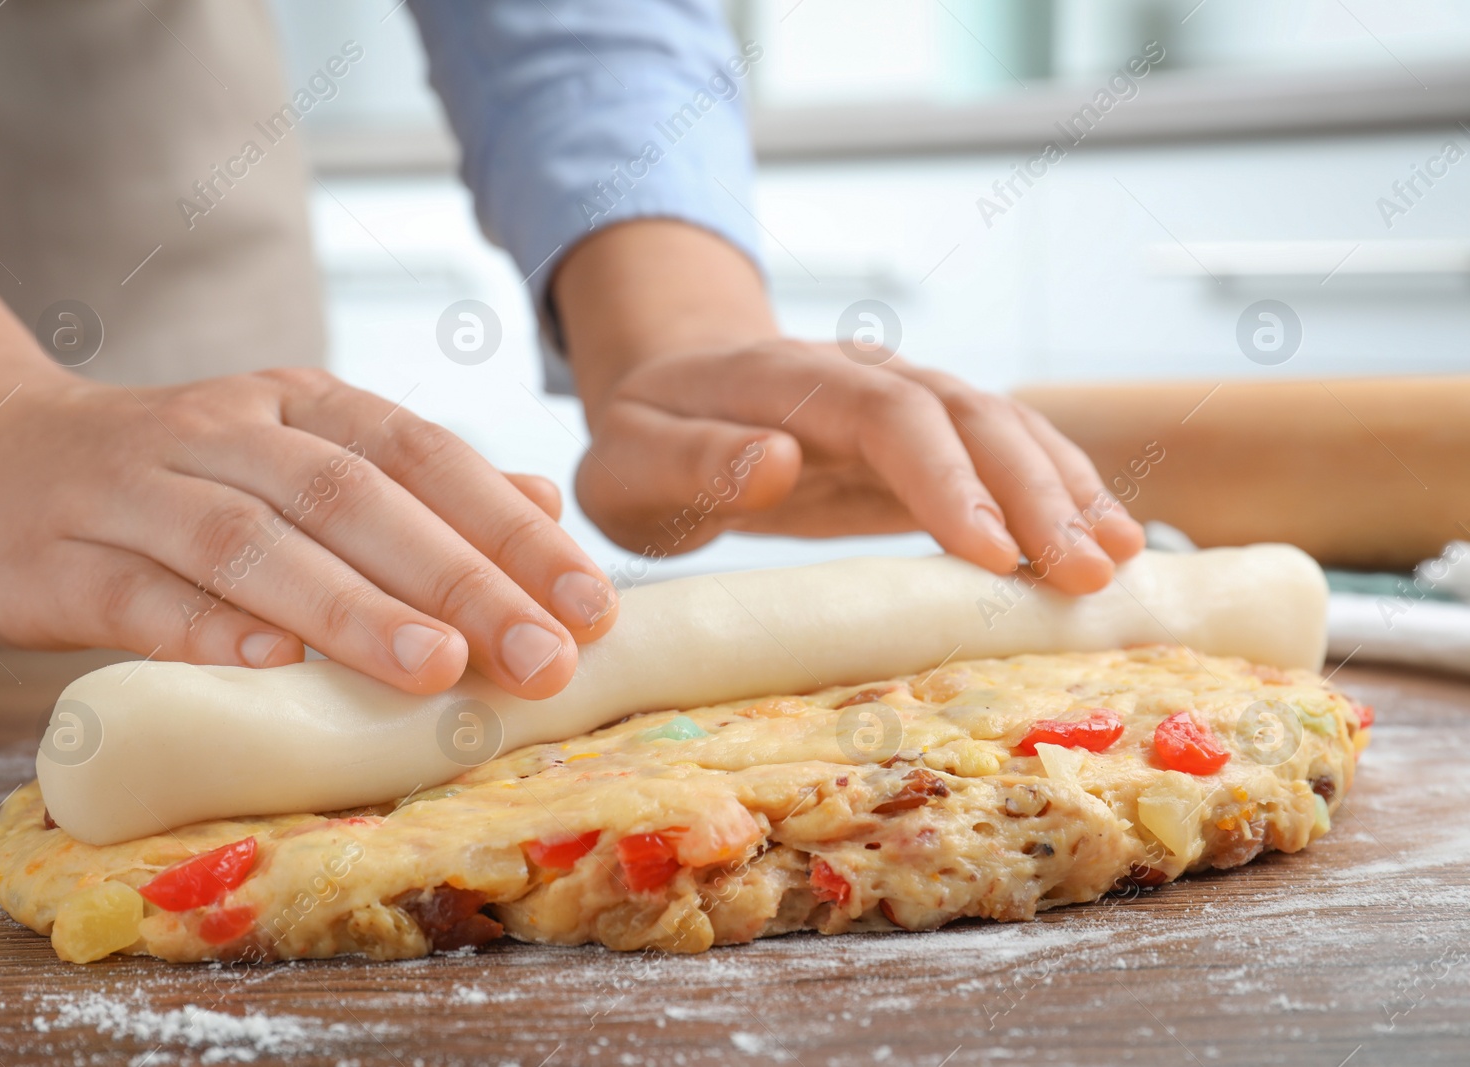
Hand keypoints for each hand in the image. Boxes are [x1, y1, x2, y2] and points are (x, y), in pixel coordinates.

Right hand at [0, 229, 614, 697]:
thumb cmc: (186, 478)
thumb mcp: (305, 456)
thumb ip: (419, 485)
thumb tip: (544, 503)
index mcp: (303, 406)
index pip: (425, 457)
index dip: (510, 530)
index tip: (591, 605)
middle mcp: (229, 431)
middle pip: (354, 499)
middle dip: (459, 578)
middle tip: (543, 657)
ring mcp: (138, 488)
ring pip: (250, 541)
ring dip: (348, 606)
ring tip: (434, 666)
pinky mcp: (58, 558)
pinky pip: (136, 593)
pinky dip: (202, 629)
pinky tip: (268, 668)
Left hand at [576, 342, 1144, 593]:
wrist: (667, 390)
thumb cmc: (642, 439)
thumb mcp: (630, 460)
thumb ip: (694, 459)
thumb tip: (778, 463)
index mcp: (792, 382)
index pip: (889, 417)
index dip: (946, 480)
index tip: (991, 552)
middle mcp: (865, 380)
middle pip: (969, 419)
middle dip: (1035, 495)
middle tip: (1087, 575)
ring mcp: (903, 404)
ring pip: (1005, 429)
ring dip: (1067, 491)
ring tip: (1121, 562)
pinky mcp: (925, 441)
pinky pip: (1005, 455)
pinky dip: (1059, 491)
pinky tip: (1107, 540)